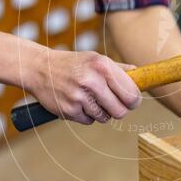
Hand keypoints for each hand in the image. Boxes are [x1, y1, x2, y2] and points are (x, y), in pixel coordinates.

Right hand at [26, 49, 140, 124]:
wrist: (40, 69)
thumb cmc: (73, 64)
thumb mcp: (96, 59)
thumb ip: (119, 69)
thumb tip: (140, 75)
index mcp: (102, 66)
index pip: (130, 93)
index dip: (134, 100)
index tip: (132, 101)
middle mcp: (91, 81)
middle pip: (120, 111)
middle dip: (119, 110)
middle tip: (114, 104)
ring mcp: (79, 97)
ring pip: (105, 118)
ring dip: (102, 112)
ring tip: (91, 100)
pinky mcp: (69, 110)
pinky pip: (89, 121)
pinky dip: (86, 115)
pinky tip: (78, 103)